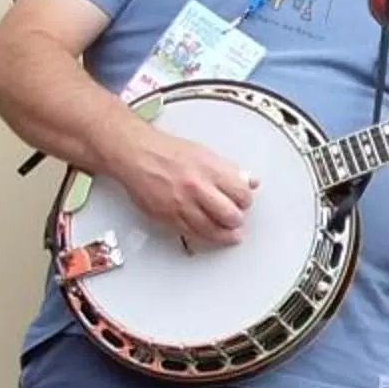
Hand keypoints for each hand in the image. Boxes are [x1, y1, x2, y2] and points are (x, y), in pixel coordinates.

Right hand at [117, 123, 256, 247]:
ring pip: (212, 231)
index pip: (242, 195)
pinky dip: (203, 235)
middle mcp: (198, 188)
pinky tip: (208, 232)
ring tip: (227, 232)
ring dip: (223, 234)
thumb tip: (251, 181)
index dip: (245, 201)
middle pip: (230, 217)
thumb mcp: (206, 154)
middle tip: (235, 219)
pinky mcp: (168, 217)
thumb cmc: (168, 152)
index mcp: (211, 170)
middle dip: (236, 220)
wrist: (137, 155)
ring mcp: (182, 205)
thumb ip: (229, 171)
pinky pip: (192, 234)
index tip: (243, 203)